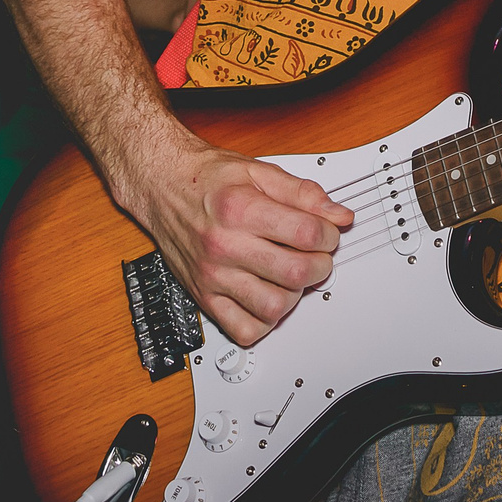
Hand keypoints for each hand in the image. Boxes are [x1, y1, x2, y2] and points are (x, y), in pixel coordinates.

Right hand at [116, 126, 353, 346]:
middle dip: (320, 265)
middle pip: (296, 273)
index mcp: (240, 209)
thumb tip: (338, 215)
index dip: (329, 234)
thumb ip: (303, 193)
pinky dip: (264, 322)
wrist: (163, 186)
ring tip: (291, 274)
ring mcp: (213, 275)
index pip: (307, 234)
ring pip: (274, 307)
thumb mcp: (259, 171)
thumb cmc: (207, 179)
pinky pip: (243, 330)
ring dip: (295, 294)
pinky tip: (268, 297)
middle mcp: (224, 245)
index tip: (327, 232)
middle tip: (316, 255)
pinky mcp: (204, 297)